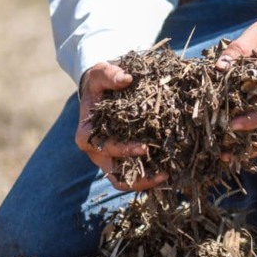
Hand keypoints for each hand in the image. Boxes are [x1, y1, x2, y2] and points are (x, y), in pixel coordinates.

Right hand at [76, 62, 167, 191]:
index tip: (145, 147)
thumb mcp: (100, 73)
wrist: (100, 91)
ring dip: (145, 182)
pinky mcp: (121, 160)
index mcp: (87, 134)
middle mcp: (96, 151)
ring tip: (168, 176)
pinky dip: (148, 177)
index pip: (104, 148)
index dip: (124, 150)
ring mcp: (108, 159)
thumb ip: (110, 74)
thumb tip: (127, 78)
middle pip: (114, 173)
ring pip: (124, 180)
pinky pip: (133, 175)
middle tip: (164, 171)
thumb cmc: (99, 83)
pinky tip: (169, 172)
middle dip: (139, 175)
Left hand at [216, 13, 256, 157]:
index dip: (252, 121)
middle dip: (249, 147)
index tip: (231, 126)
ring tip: (223, 156)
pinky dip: (244, 138)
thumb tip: (219, 67)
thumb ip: (237, 51)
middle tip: (225, 155)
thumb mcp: (255, 37)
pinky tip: (225, 143)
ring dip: (246, 147)